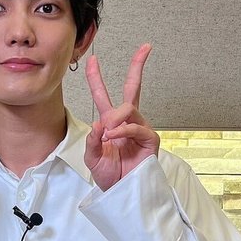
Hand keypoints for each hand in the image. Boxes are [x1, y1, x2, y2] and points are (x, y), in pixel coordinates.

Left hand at [84, 43, 158, 190]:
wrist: (121, 192)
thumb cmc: (109, 175)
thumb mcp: (91, 157)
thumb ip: (91, 140)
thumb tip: (100, 123)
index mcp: (110, 123)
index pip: (103, 95)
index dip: (96, 77)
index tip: (92, 60)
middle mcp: (127, 121)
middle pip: (133, 87)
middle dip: (138, 66)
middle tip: (146, 47)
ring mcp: (140, 128)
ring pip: (128, 108)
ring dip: (114, 120)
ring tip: (107, 136)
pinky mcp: (150, 138)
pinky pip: (134, 126)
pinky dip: (121, 131)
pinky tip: (113, 138)